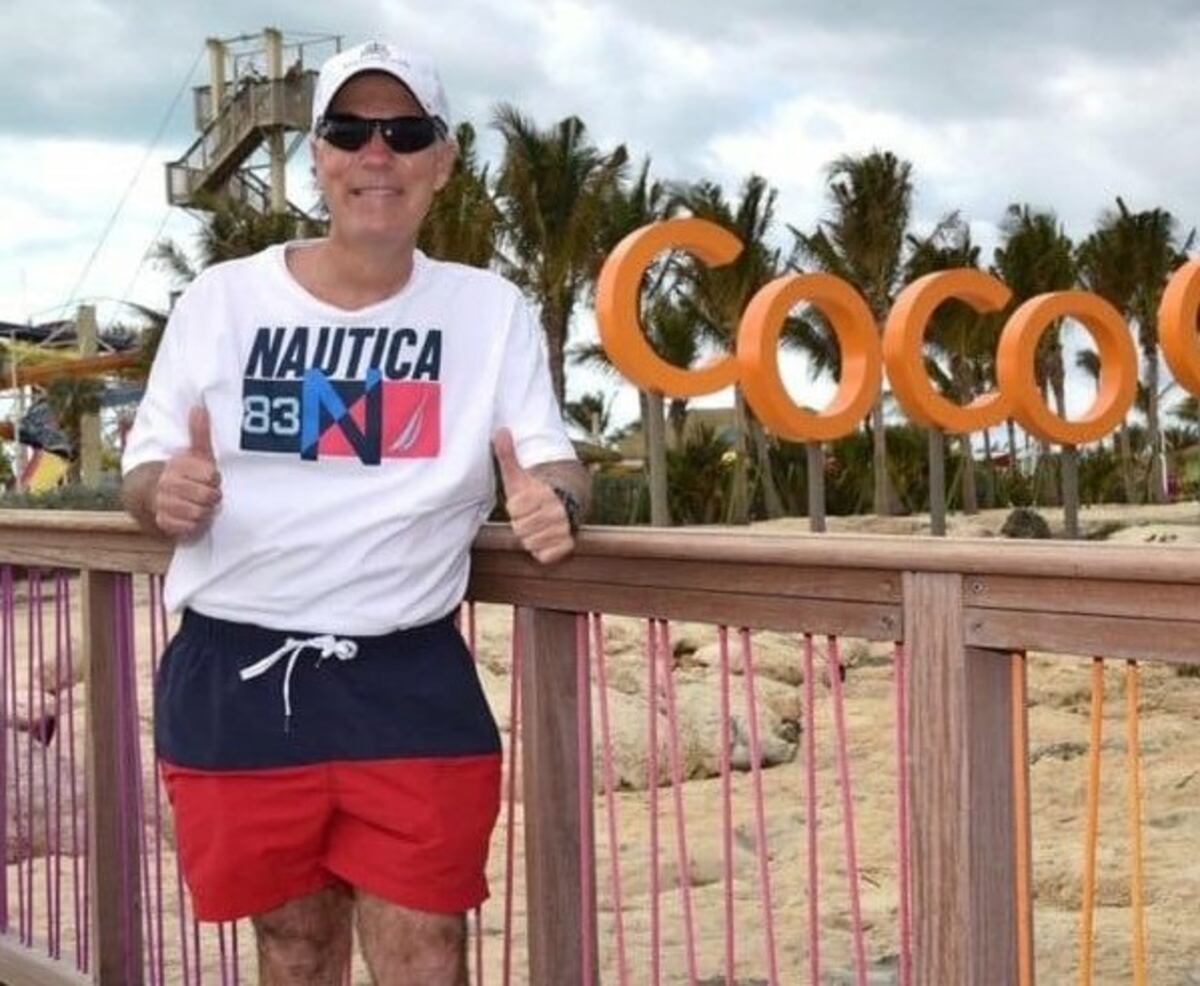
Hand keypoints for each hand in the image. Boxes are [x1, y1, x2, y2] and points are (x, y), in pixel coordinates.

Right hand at [154, 406, 221, 540]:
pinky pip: (190, 527)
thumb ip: (199, 433)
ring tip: (200, 505)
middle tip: (207, 494)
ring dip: (205, 512)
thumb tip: (199, 406)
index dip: (214, 479)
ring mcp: (163, 504)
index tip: (210, 478)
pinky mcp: (163, 522)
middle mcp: (166, 484)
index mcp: (176, 466)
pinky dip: (195, 524)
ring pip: (201, 513)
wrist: (154, 495)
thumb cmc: (185, 474)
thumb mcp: (194, 454)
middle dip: (212, 497)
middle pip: (208, 496)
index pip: (211, 475)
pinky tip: (192, 516)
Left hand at [493, 428, 573, 564]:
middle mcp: (557, 511)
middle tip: (528, 516)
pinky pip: (544, 555)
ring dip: (529, 537)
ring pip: (530, 542)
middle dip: (521, 524)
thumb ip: (507, 454)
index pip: (514, 509)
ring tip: (536, 526)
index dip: (514, 508)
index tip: (522, 503)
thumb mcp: (519, 475)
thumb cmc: (534, 492)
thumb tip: (500, 431)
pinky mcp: (567, 545)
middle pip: (521, 528)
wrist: (564, 505)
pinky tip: (544, 538)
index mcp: (543, 493)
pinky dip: (541, 551)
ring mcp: (563, 529)